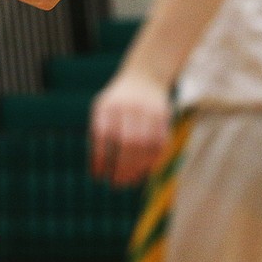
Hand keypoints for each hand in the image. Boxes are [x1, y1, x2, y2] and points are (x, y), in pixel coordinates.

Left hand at [89, 71, 171, 185]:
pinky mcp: (164, 116)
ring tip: (129, 181)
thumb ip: (99, 135)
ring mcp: (148, 110)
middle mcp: (129, 107)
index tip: (98, 176)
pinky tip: (143, 171)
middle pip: (126, 143)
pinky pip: (160, 144)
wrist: (144, 77)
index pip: (102, 135)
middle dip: (121, 167)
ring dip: (137, 168)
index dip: (100, 158)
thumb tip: (98, 171)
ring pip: (145, 146)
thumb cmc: (117, 102)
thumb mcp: (102, 109)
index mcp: (108, 106)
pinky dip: (152, 161)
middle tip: (116, 184)